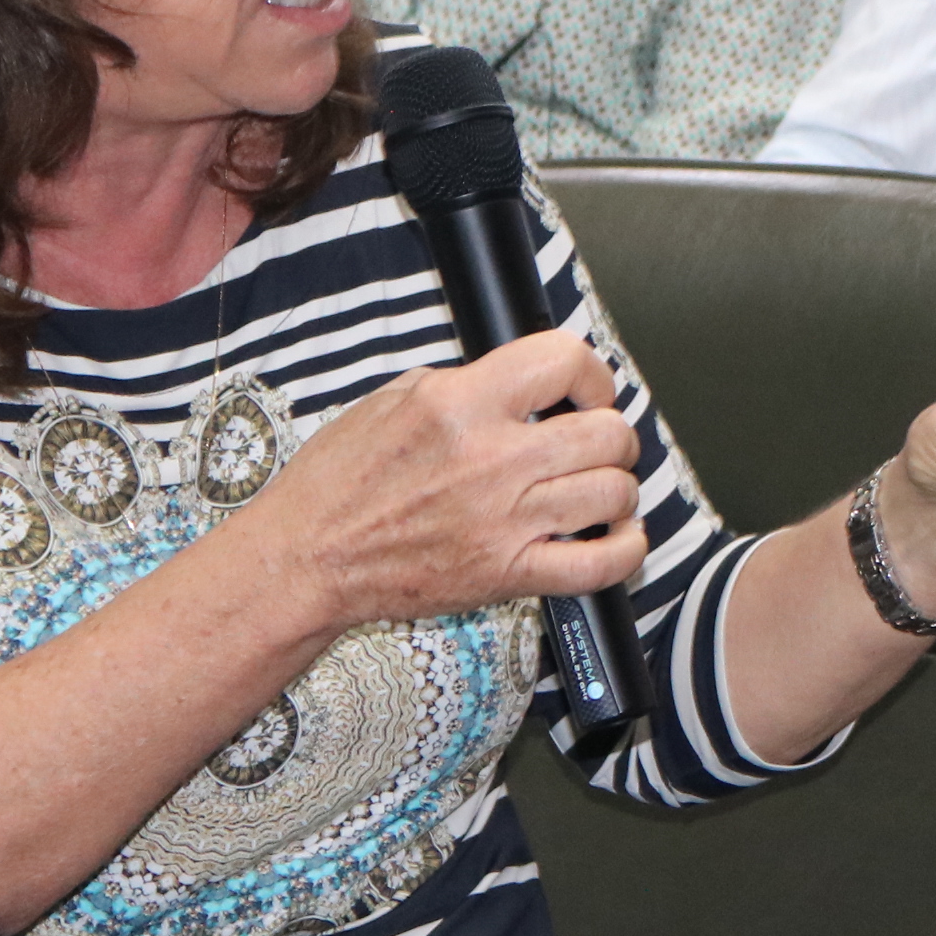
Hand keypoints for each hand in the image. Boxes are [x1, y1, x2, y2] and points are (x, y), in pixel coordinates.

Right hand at [246, 331, 644, 629]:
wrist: (309, 557)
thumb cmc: (338, 482)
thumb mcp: (393, 399)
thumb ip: (468, 385)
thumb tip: (527, 384)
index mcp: (459, 404)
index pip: (563, 360)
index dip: (591, 372)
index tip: (588, 389)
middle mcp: (491, 459)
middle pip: (606, 431)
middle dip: (612, 434)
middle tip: (596, 443)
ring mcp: (504, 520)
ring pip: (613, 491)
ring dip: (617, 487)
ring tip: (599, 489)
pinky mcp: (508, 574)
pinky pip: (600, 565)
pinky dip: (626, 549)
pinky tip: (619, 536)